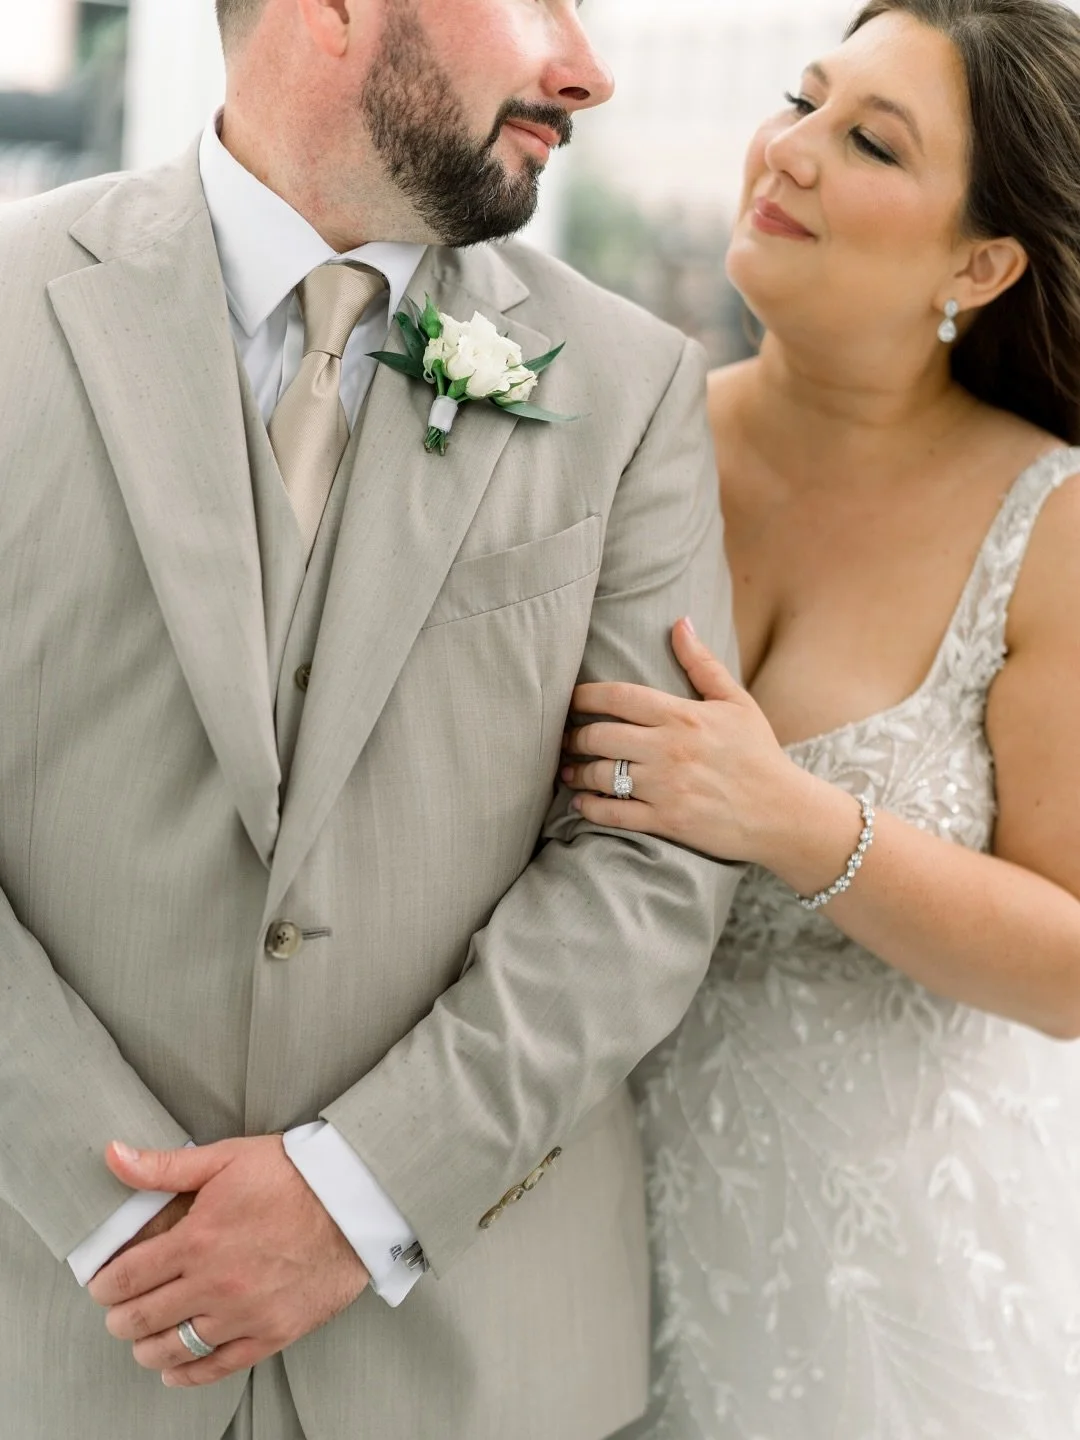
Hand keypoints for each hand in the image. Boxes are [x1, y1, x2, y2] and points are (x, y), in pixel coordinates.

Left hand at [87, 1135, 369, 1387]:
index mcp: (197, 1240)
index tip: (103, 1283)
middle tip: (119, 1309)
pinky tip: (175, 1366)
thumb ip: (165, 1167)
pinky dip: (186, 1373)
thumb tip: (115, 1156)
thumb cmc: (292, 1175)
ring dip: (146, 1347)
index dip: (104, 1284)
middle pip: (139, 1319)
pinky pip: (216, 1367)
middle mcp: (214, 1284)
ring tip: (144, 1337)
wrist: (353, 1200)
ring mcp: (243, 1314)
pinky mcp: (271, 1334)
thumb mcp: (226, 1159)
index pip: (124, 1278)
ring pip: (171, 1349)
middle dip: (119, 1317)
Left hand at [563, 618, 803, 864]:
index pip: (618, 696)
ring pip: (601, 775)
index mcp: (682, 716)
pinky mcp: (666, 821)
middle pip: (600, 735)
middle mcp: (668, 749)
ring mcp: (665, 787)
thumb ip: (702, 664)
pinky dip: (590, 807)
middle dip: (575, 736)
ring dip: (577, 772)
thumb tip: (680, 623)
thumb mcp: (737, 703)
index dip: (585, 696)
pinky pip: (613, 813)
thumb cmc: (759, 754)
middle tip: (566, 739)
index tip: (572, 699)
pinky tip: (582, 802)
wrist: (782, 812)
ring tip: (570, 770)